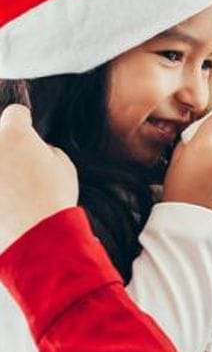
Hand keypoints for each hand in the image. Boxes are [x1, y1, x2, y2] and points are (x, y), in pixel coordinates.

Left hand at [0, 105, 77, 251]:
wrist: (35, 237)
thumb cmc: (54, 201)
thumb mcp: (64, 167)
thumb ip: (46, 150)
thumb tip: (37, 150)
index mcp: (15, 133)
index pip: (15, 113)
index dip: (24, 123)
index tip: (27, 134)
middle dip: (7, 149)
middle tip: (19, 167)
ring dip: (2, 170)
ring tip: (12, 190)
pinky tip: (6, 203)